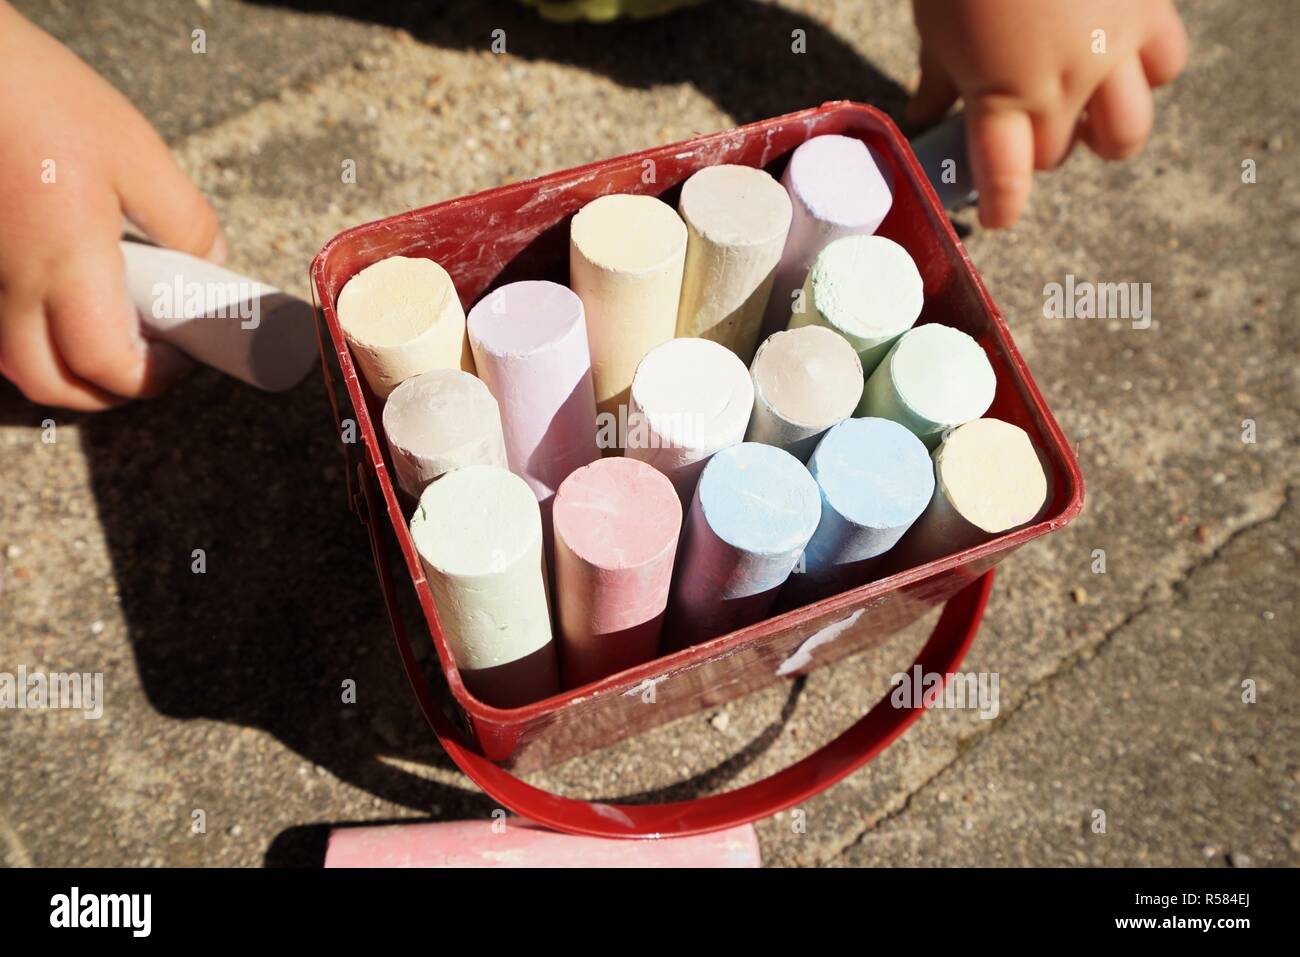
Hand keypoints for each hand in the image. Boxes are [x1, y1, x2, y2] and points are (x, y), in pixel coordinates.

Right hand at [0, 3, 222, 408]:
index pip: (109, 366)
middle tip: (147, 361)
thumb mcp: (137, 153)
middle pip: (54, 384)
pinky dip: (28, 336)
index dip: (155, 378)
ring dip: (64, 369)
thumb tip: (213, 263)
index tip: (184, 355)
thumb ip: (185, 219)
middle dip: (106, 392)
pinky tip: (59, 299)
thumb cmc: (37, 95)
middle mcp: (10, 286)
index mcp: (64, 266)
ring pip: (14, 362)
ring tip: (108, 329)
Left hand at [907, 0, 1187, 227]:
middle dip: (1039, 151)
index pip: (1007, 178)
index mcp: (1002, 96)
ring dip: (1104, 137)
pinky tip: (1123, 61)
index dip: (1003, 204)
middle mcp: (1064, 85)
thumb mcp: (936, 28)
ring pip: (1126, 132)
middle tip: (1025, 131)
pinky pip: (1165, 65)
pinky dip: (1146, 74)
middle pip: (1059, 154)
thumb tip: (922, 119)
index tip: (999, 217)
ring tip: (1087, 119)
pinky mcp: (1148, 12)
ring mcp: (1112, 51)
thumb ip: (939, 80)